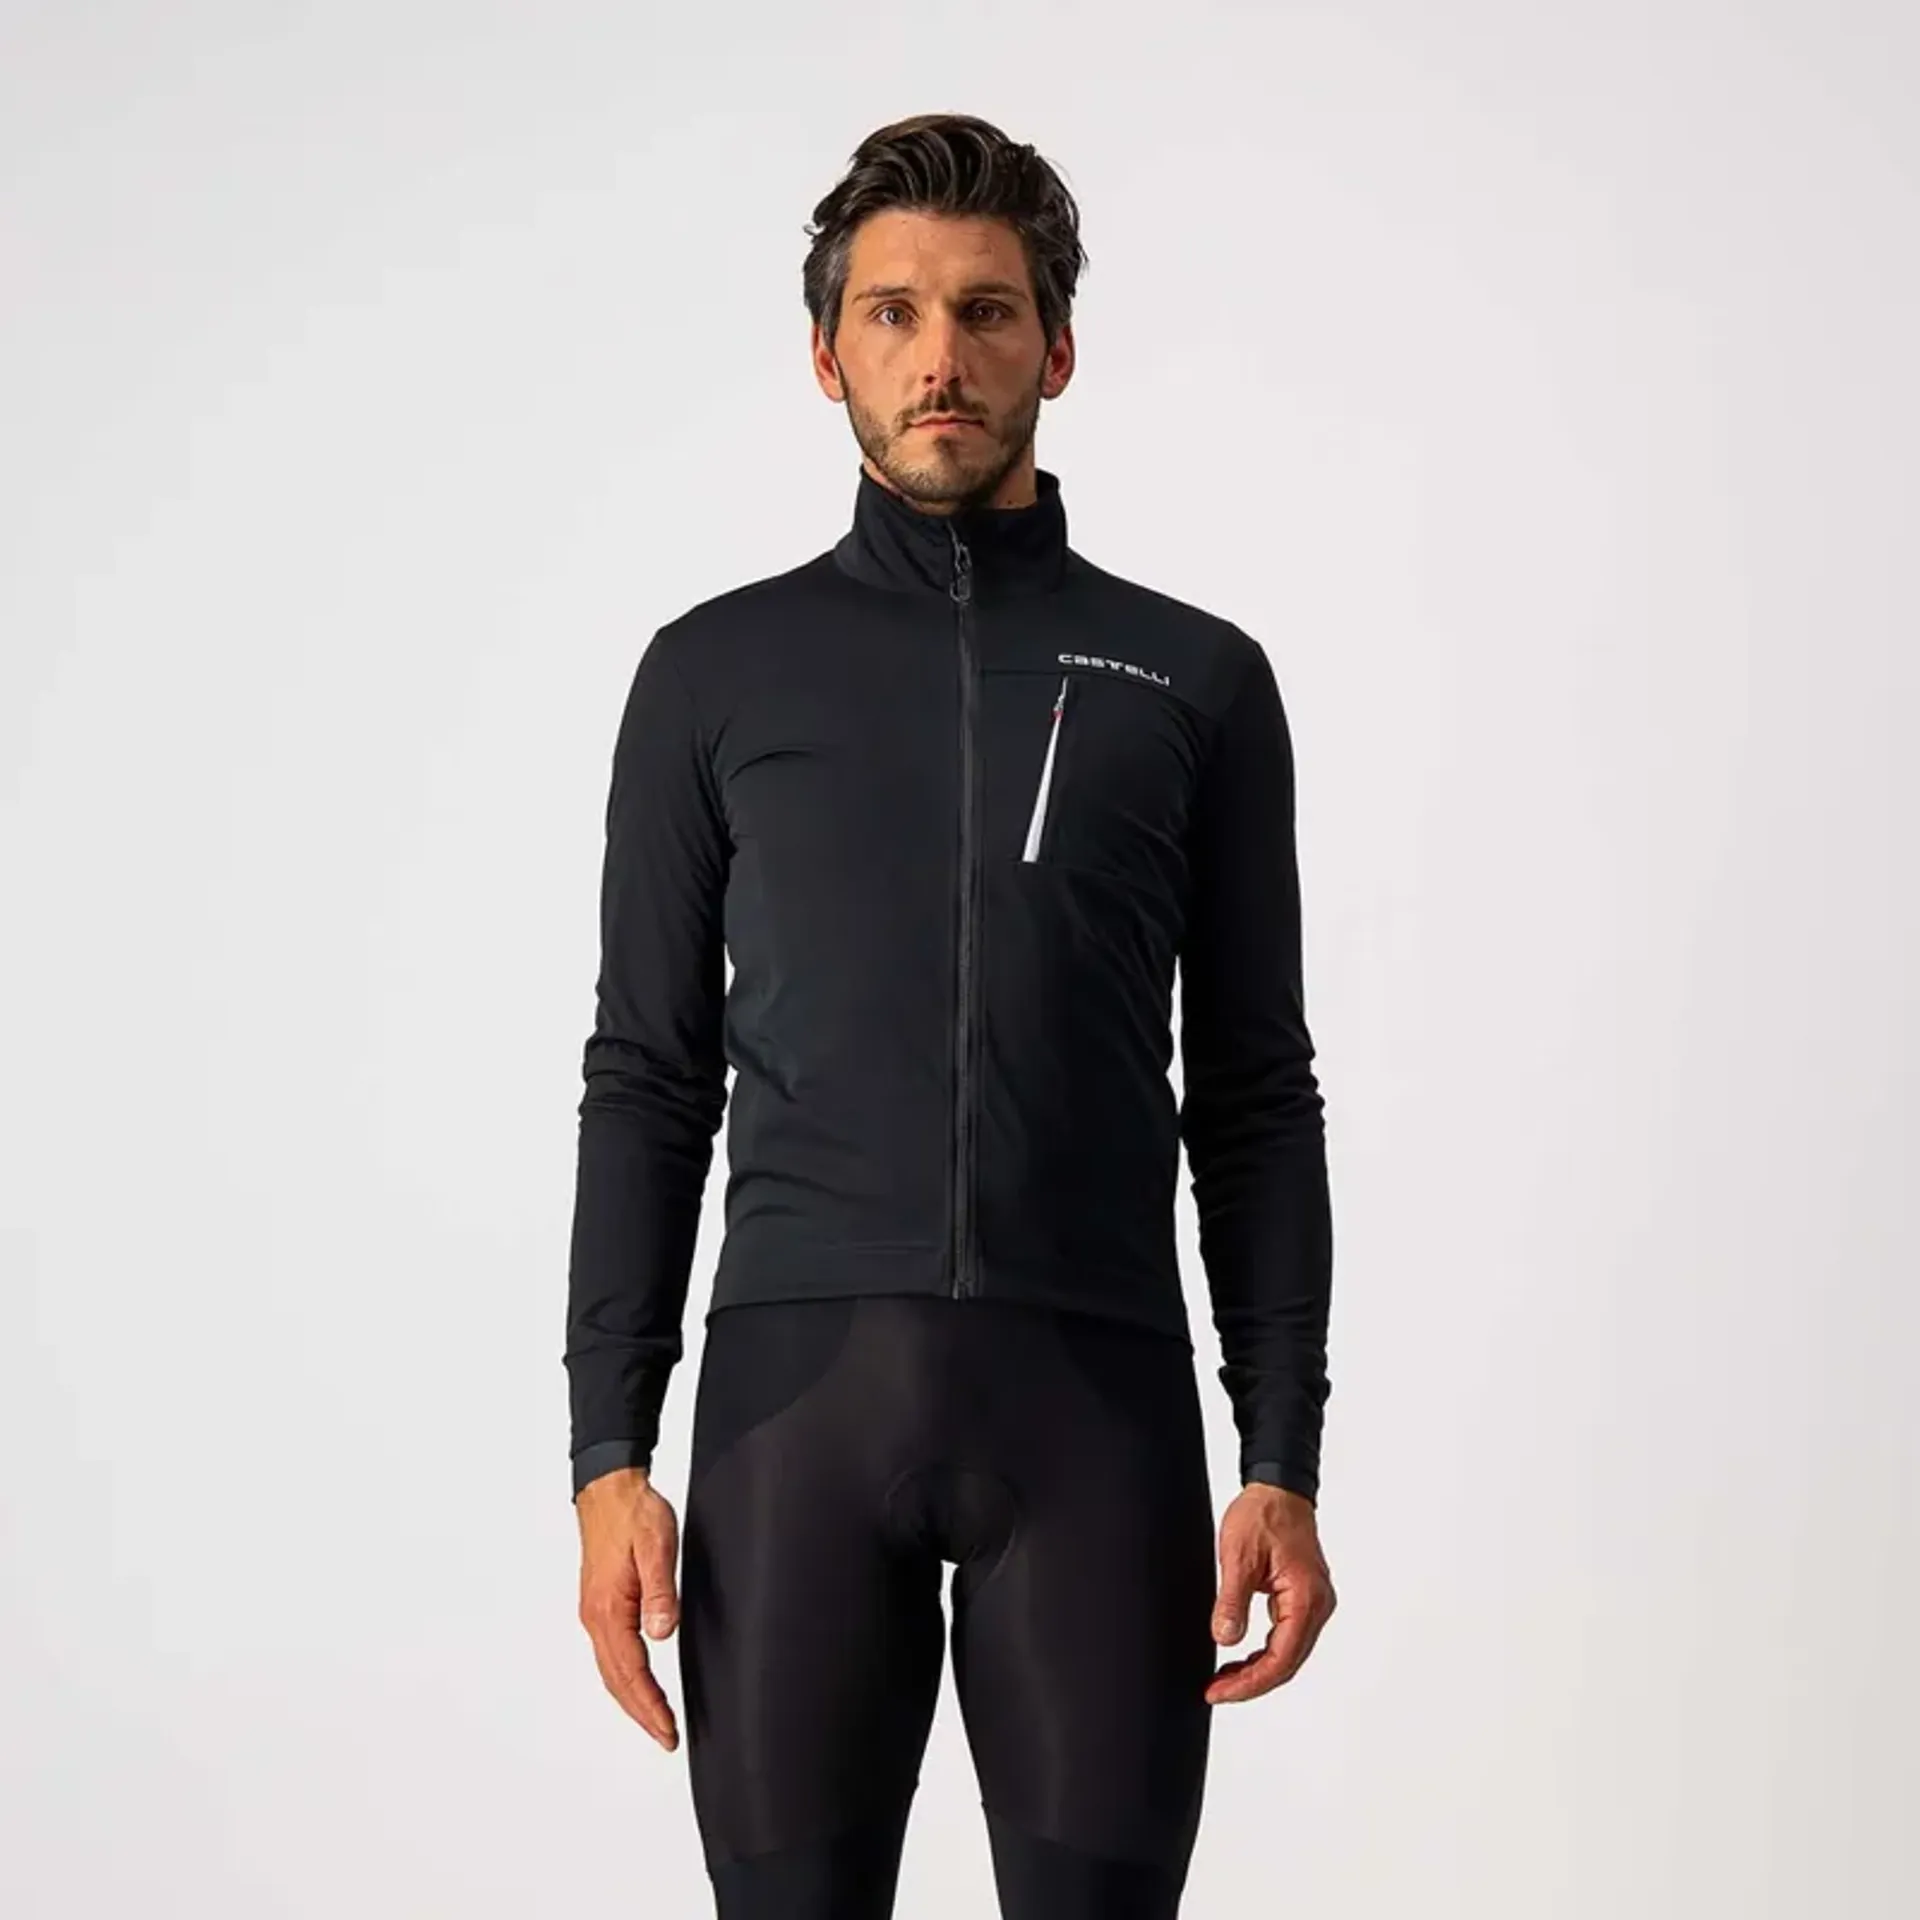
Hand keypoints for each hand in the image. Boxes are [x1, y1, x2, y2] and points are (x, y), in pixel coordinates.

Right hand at [575, 1467, 681, 1749]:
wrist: (609, 1488)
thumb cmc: (634, 1513)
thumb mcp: (658, 1547)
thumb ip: (661, 1591)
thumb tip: (663, 1633)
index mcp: (609, 1609)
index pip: (631, 1672)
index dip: (651, 1705)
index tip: (668, 1731)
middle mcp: (596, 1617)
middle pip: (616, 1680)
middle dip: (641, 1713)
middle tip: (665, 1737)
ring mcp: (594, 1612)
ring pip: (610, 1669)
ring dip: (631, 1698)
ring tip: (655, 1720)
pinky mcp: (599, 1604)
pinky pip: (610, 1653)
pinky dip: (624, 1677)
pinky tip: (637, 1681)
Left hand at [1205, 1482, 1336, 1703]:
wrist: (1278, 1487)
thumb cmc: (1263, 1514)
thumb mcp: (1238, 1557)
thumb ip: (1232, 1601)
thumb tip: (1224, 1639)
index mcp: (1306, 1599)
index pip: (1280, 1660)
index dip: (1248, 1683)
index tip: (1218, 1692)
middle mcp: (1318, 1606)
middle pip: (1287, 1664)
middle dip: (1251, 1683)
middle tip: (1215, 1691)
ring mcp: (1313, 1603)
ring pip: (1288, 1653)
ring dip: (1257, 1670)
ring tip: (1224, 1679)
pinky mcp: (1304, 1598)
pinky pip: (1286, 1637)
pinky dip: (1264, 1652)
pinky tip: (1241, 1657)